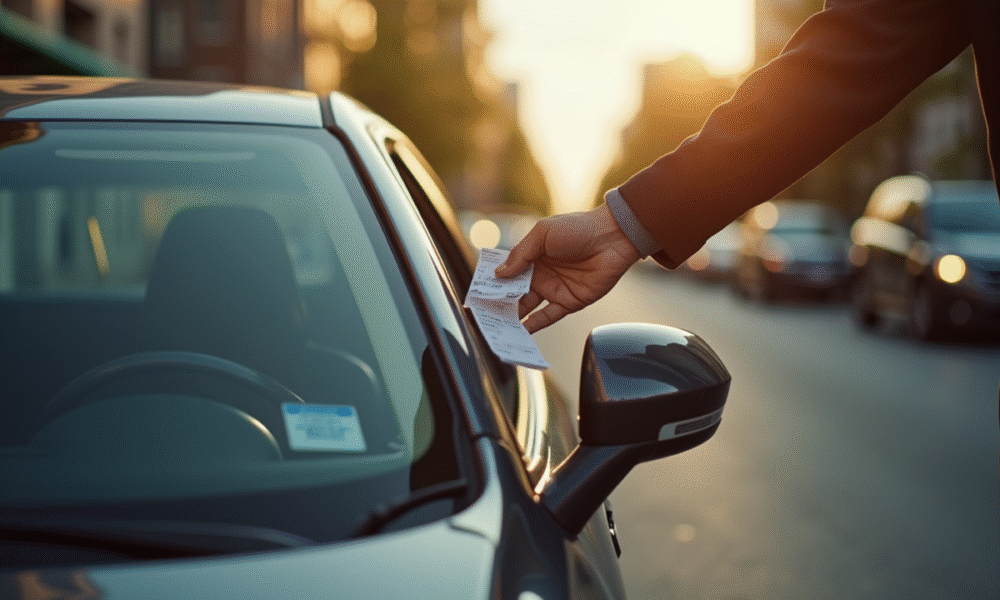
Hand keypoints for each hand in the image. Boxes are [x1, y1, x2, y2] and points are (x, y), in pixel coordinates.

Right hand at [494, 203, 640, 332]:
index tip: (477, 294)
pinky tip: (521, 333)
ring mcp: (553, 289)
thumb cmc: (578, 228)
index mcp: (531, 257)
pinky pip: (548, 317)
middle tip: (483, 316)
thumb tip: (499, 274)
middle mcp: (540, 275)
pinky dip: (534, 326)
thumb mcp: (543, 233)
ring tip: (497, 329)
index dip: (493, 283)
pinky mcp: (569, 302)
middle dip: (498, 304)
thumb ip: (521, 254)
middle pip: (514, 294)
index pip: (507, 273)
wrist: (612, 237)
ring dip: (513, 318)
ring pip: (528, 308)